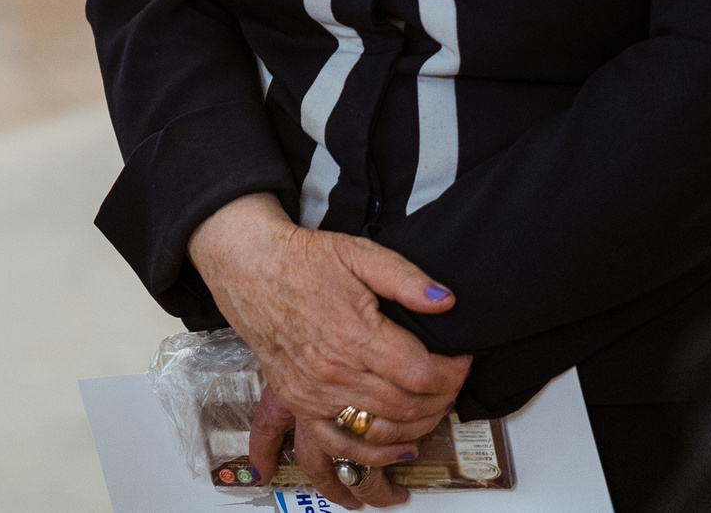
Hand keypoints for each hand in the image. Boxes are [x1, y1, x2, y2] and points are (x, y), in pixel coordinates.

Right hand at [187, 194, 469, 508]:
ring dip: (413, 433)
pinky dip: (367, 457)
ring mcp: (313, 393)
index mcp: (354, 334)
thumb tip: (445, 301)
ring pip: (378, 434)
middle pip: (406, 408)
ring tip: (430, 418)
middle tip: (451, 387)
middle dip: (440, 402)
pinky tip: (390, 454)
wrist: (249, 267)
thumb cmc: (301, 260)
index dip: (453, 373)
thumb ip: (406, 278)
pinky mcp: (298, 402)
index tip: (461, 362)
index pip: (421, 373)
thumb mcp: (359, 253)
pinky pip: (336, 445)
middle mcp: (333, 371)